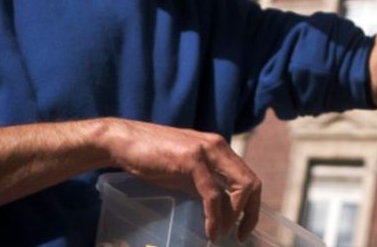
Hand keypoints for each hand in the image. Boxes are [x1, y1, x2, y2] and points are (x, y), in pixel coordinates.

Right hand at [103, 118, 260, 241]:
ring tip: (222, 234)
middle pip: (250, 181)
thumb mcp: (185, 173)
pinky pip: (213, 194)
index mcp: (219, 148)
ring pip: (238, 186)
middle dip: (250, 212)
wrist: (125, 142)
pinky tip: (211, 231)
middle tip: (241, 235)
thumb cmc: (152, 157)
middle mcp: (218, 146)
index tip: (244, 226)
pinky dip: (215, 216)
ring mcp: (206, 150)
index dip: (251, 204)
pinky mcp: (192, 159)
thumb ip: (204, 185)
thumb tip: (220, 209)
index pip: (248, 176)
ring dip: (233, 216)